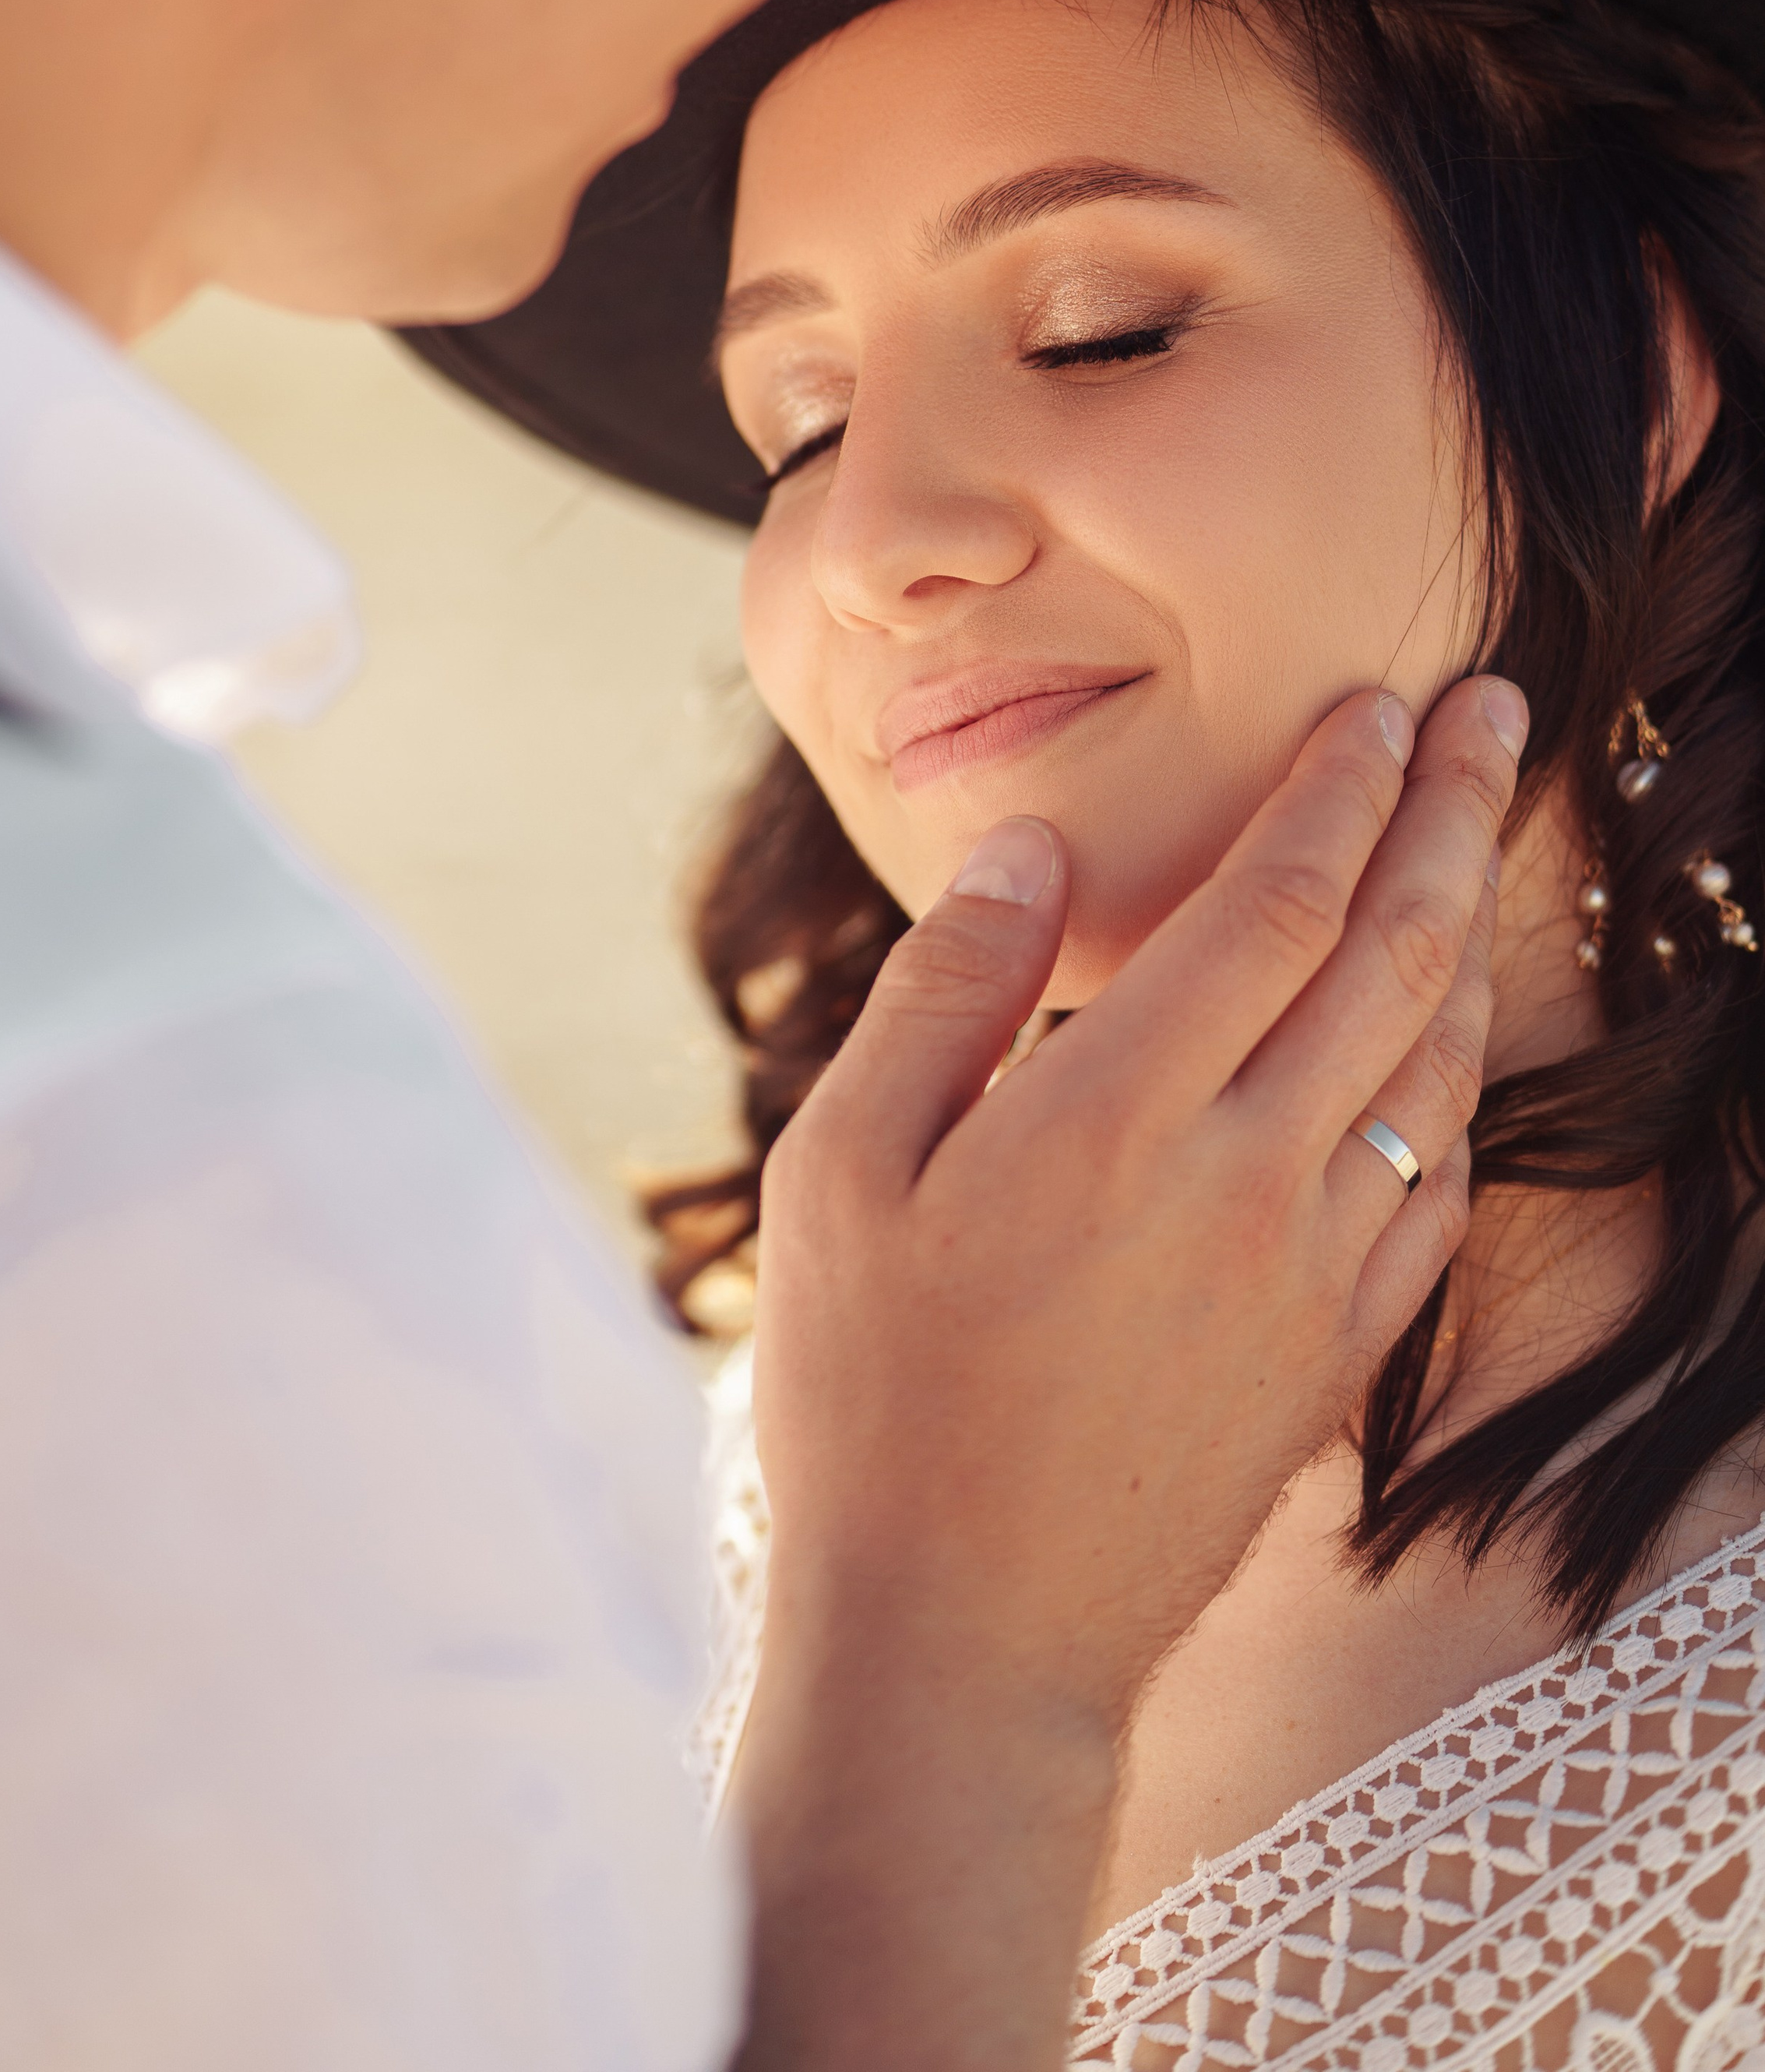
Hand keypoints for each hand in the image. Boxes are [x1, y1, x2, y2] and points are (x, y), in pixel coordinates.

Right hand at [734, 673, 1520, 2071]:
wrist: (964, 1634)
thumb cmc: (872, 1392)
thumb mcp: (842, 1171)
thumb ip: (947, 990)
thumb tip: (1037, 848)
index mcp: (1113, 1115)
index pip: (1276, 902)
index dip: (1342, 786)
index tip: (1383, 702)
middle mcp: (1243, 1178)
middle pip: (1390, 951)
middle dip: (1452, 812)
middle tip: (1495, 710)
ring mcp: (1309, 1271)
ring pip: (1435, 1059)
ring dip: (1473, 927)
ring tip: (1488, 835)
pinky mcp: (1335, 1352)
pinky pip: (1438, 1185)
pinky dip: (1463, 1081)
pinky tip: (1454, 1037)